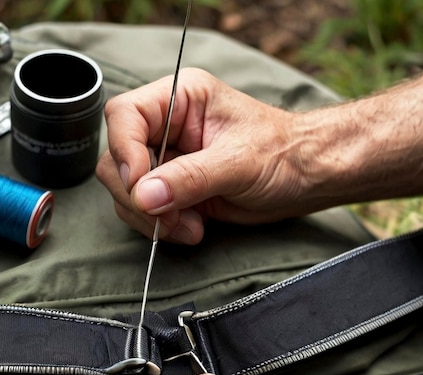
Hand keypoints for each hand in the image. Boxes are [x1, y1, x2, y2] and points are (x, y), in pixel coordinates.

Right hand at [96, 68, 305, 243]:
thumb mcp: (238, 162)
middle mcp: (165, 127)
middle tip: (169, 215)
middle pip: (117, 159)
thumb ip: (189, 178)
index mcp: (179, 99)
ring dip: (151, 218)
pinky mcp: (171, 191)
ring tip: (189, 225)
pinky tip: (192, 228)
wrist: (306, 179)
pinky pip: (144, 212)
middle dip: (139, 195)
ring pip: (127, 191)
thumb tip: (143, 196)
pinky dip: (161, 227)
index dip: (123, 150)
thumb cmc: (284, 154)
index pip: (124, 116)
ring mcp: (166, 161)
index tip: (140, 184)